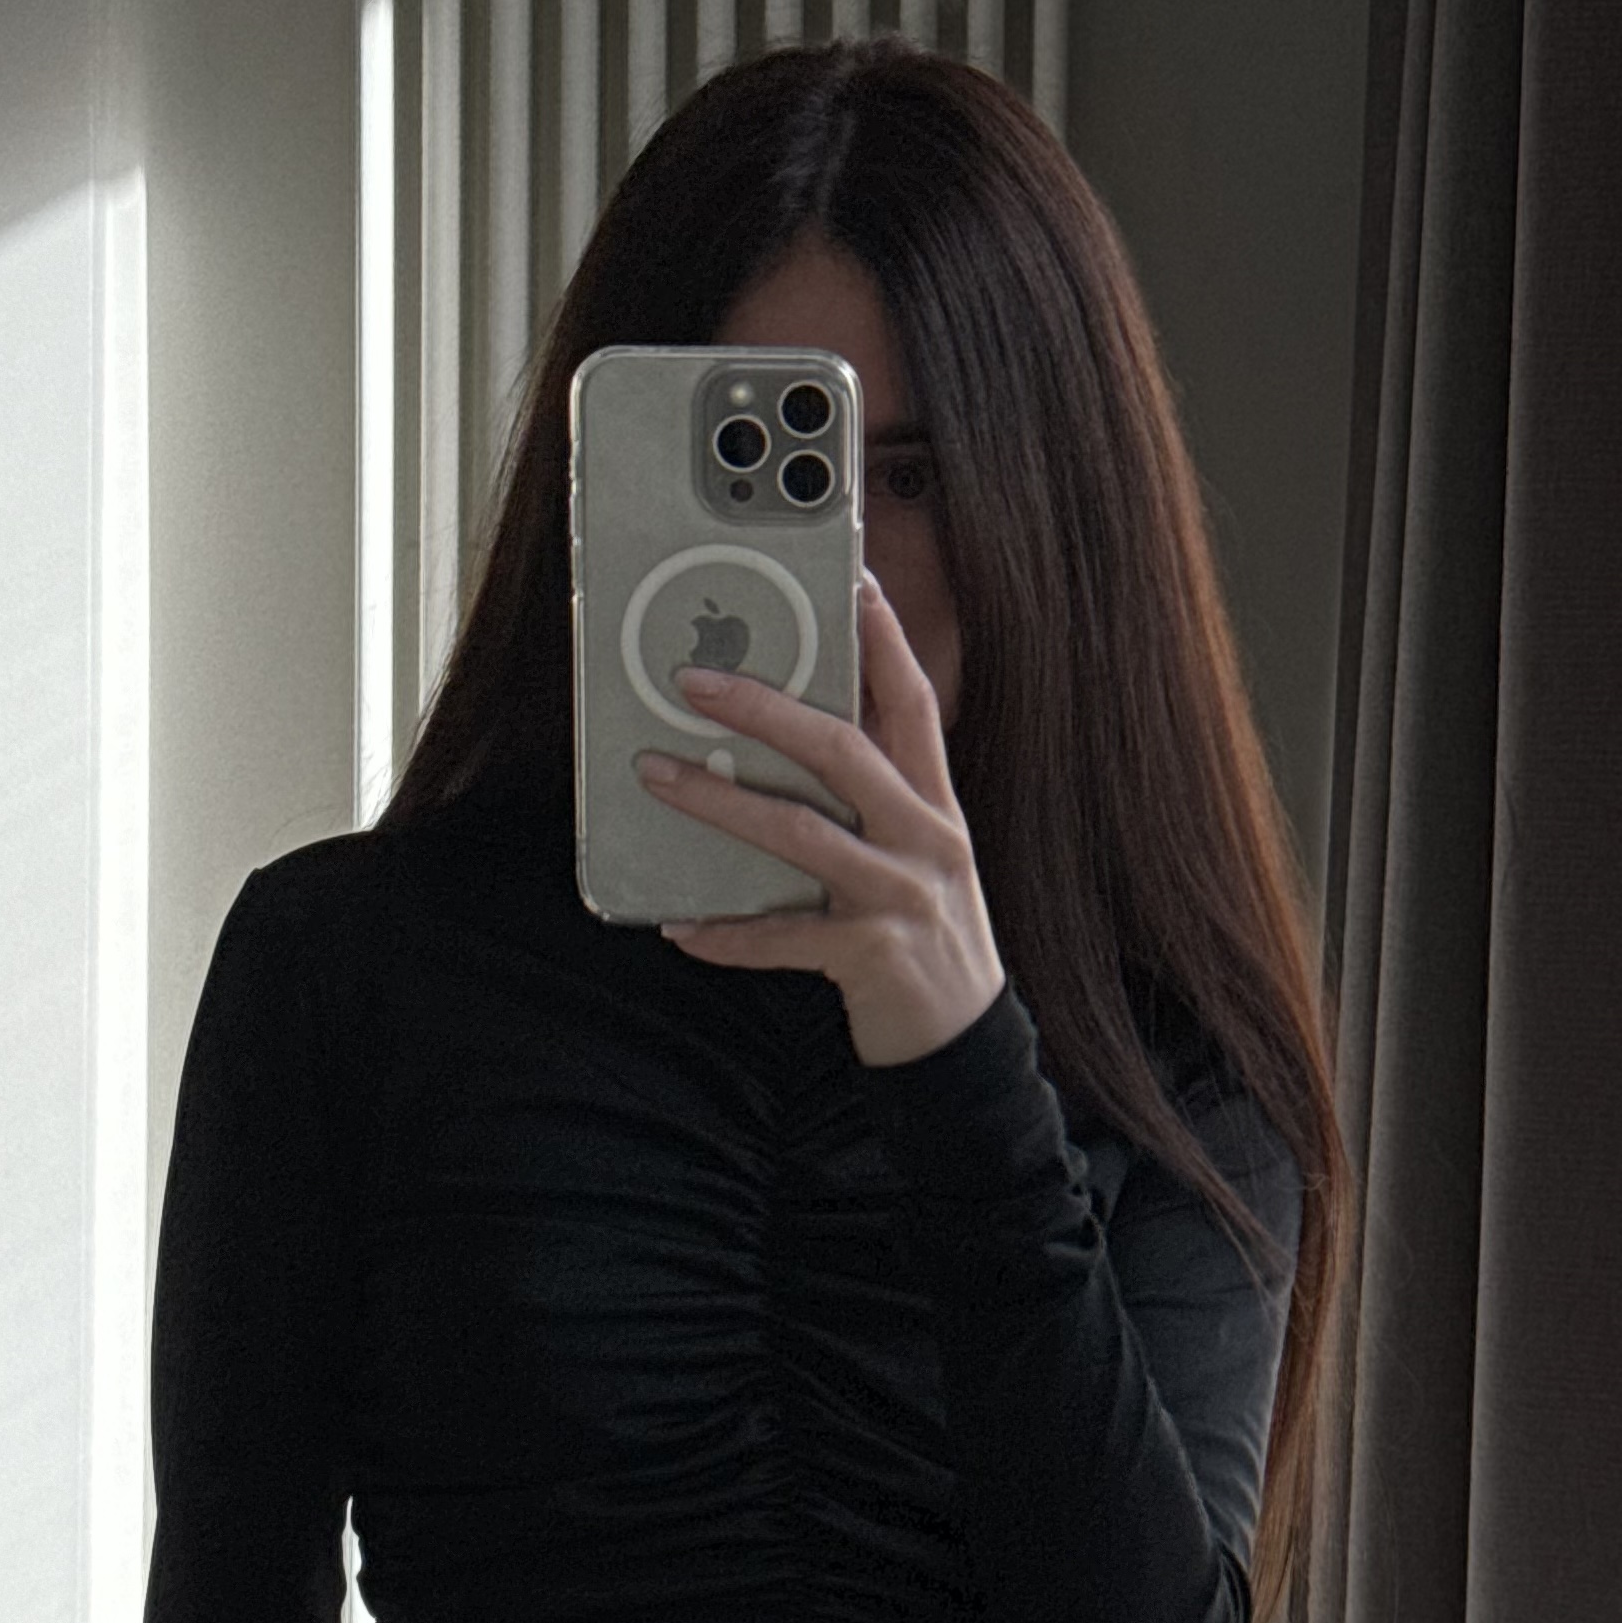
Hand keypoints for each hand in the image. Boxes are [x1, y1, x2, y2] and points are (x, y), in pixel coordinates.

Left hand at [635, 570, 1006, 1069]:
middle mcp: (926, 840)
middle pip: (844, 751)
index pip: (914, 703)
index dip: (884, 639)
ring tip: (657, 777)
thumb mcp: (916, 855)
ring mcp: (902, 897)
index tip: (852, 579)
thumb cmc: (924, 936)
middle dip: (765, 708)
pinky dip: (728, 932)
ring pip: (801, 834)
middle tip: (693, 681)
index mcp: (935, 806)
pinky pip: (784, 937)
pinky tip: (681, 925)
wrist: (964, 1042)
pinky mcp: (873, 956)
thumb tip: (786, 744)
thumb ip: (872, 801)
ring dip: (720, 804)